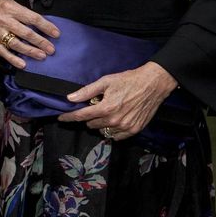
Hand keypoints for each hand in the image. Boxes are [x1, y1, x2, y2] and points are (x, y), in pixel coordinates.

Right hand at [0, 0, 59, 67]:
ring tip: (42, 56)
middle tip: (51, 49)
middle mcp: (4, 20)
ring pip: (16, 44)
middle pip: (26, 33)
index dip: (46, 27)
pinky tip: (23, 64)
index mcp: (12, 8)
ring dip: (30, 51)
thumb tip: (42, 26)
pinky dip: (13, 59)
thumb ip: (25, 14)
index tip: (56, 34)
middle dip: (40, 42)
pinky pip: (3, 52)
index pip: (32, 19)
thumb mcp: (12, 2)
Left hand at [59, 62, 178, 138]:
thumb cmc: (129, 80)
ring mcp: (124, 127)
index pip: (81, 116)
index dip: (69, 117)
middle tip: (96, 106)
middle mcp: (114, 120)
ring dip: (101, 124)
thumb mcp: (106, 81)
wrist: (153, 84)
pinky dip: (112, 130)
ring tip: (107, 112)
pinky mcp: (134, 130)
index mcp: (105, 108)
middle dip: (89, 117)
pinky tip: (116, 120)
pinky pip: (116, 136)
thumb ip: (87, 91)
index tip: (62, 118)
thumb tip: (70, 98)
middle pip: (91, 124)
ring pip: (103, 131)